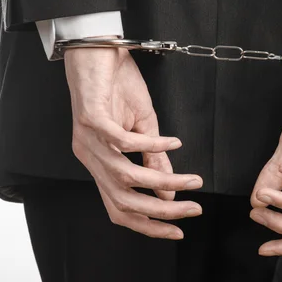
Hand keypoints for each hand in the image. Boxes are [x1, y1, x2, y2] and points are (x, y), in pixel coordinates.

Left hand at [65, 44, 202, 239]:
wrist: (96, 50)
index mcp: (99, 163)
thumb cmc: (116, 86)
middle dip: (160, 214)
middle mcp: (90, 158)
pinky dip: (153, 145)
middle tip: (192, 210)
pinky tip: (174, 142)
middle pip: (122, 202)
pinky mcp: (92, 119)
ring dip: (164, 181)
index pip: (118, 209)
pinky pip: (123, 143)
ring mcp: (89, 141)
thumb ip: (153, 159)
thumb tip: (168, 192)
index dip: (147, 226)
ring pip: (125, 177)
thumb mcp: (142, 126)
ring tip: (193, 180)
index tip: (176, 231)